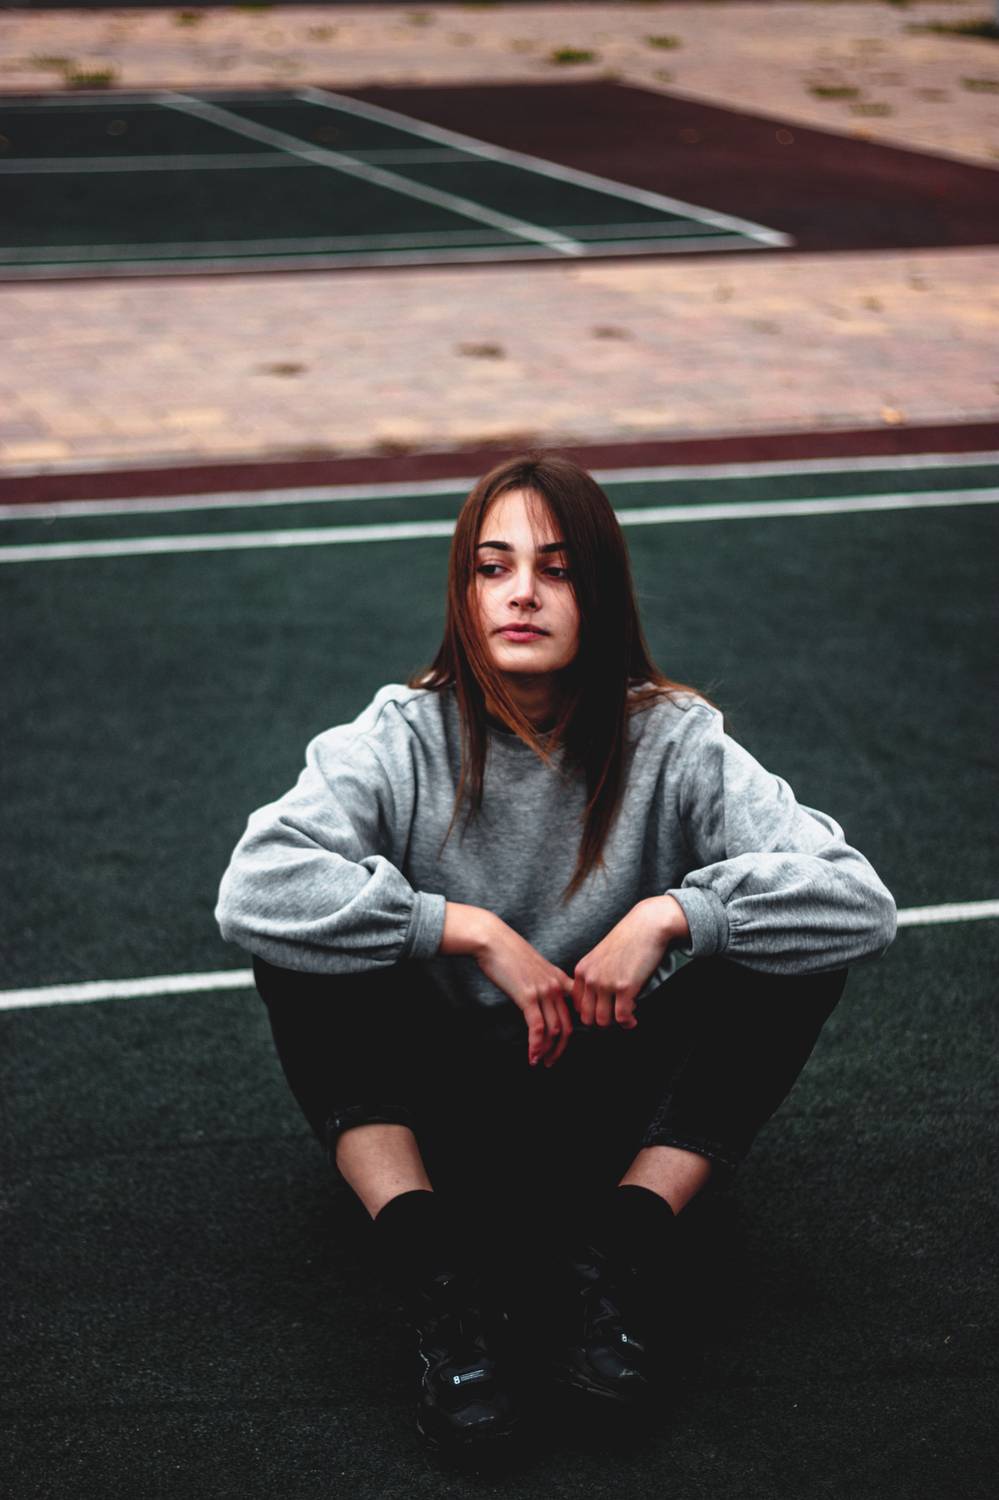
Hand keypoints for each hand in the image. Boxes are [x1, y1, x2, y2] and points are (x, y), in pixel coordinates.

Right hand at [440, 903, 572, 1066]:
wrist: (492, 939)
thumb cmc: (507, 952)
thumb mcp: (533, 966)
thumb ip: (541, 982)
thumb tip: (539, 1000)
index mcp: (559, 978)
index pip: (577, 1009)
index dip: (574, 1030)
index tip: (564, 1044)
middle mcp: (555, 986)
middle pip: (568, 1025)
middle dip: (560, 1048)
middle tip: (551, 1061)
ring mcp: (543, 991)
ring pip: (555, 1030)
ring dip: (548, 1051)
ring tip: (539, 1062)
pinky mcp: (528, 996)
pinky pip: (538, 1028)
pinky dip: (536, 1045)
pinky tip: (532, 1055)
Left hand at [572, 895, 689, 1029]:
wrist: (647, 926)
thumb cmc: (628, 940)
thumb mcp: (601, 956)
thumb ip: (594, 976)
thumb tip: (598, 1002)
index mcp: (582, 971)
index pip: (577, 1005)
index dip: (591, 1012)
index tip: (604, 1011)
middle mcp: (590, 978)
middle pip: (587, 1017)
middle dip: (602, 1022)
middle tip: (615, 1018)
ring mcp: (606, 983)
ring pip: (603, 1021)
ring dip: (615, 1024)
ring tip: (625, 1017)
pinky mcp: (624, 987)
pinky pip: (622, 1017)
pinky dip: (628, 1022)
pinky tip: (634, 1017)